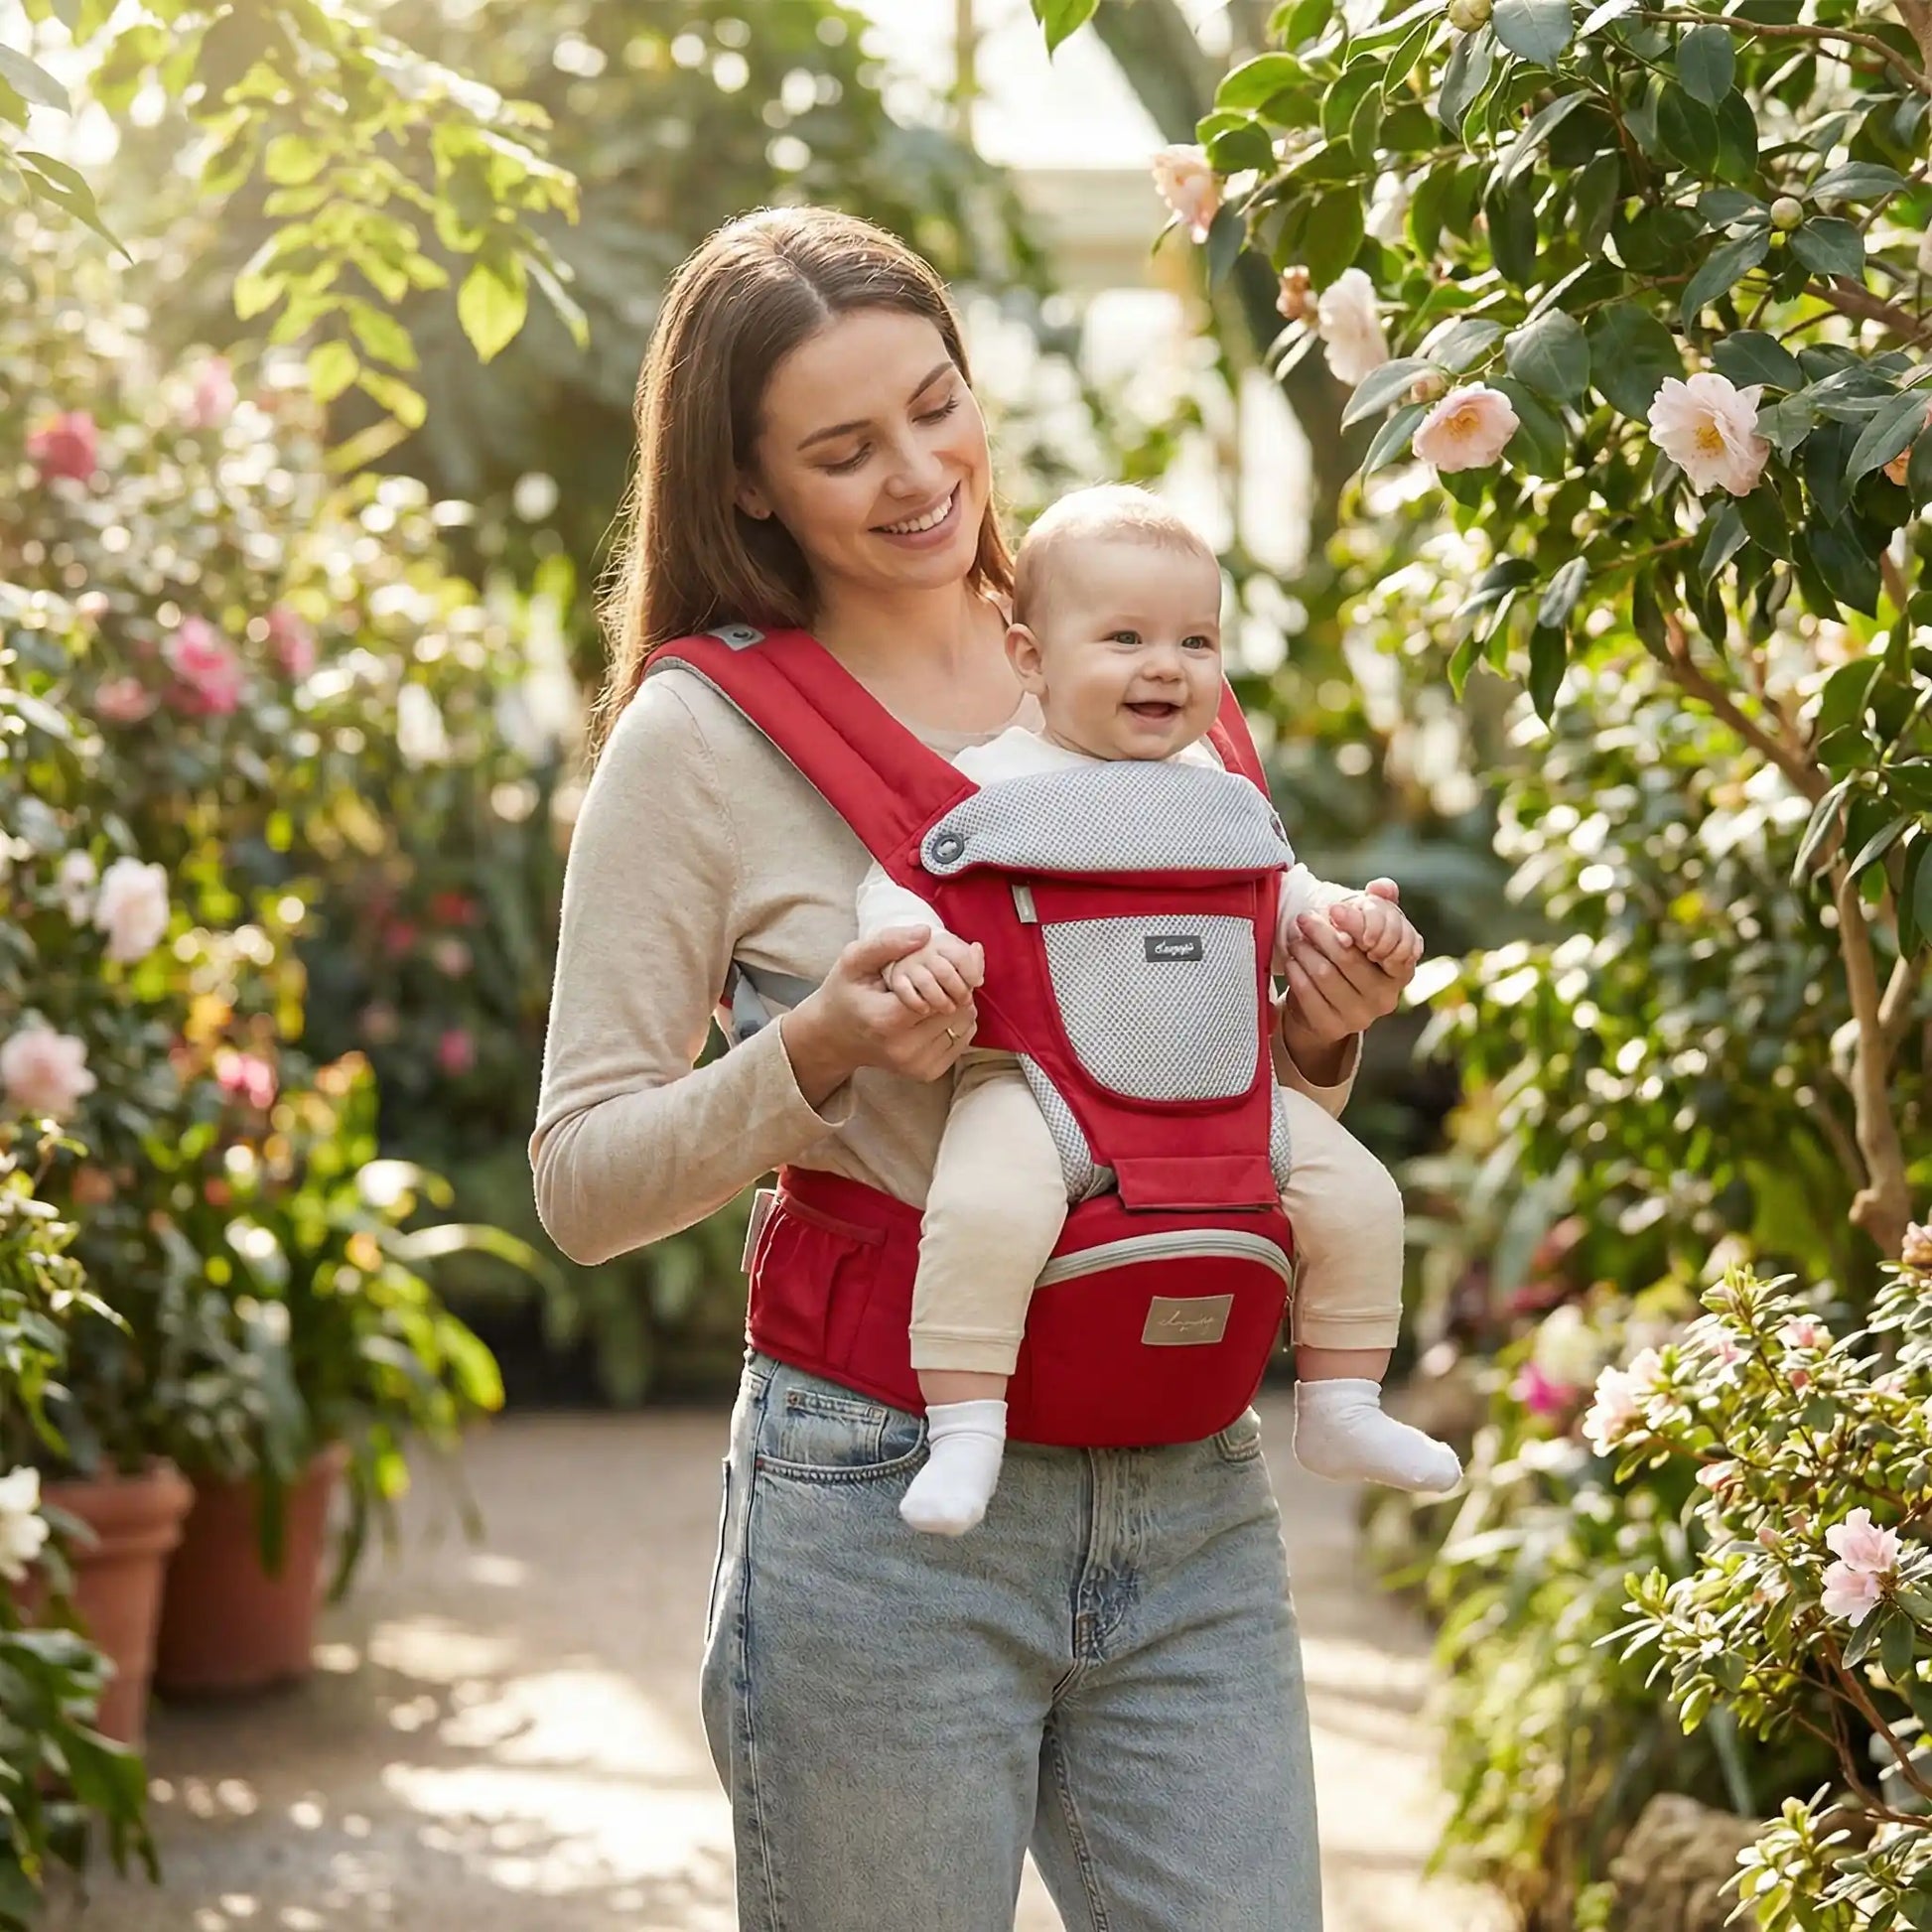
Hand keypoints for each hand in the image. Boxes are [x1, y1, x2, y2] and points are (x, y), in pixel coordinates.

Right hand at [780, 927, 981, 1105]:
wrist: (834, 1039)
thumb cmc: (844, 994)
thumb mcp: (854, 960)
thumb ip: (887, 942)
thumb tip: (926, 932)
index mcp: (887, 1020)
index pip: (941, 991)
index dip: (946, 971)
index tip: (937, 958)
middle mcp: (905, 1049)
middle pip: (957, 1007)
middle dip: (955, 984)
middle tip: (938, 973)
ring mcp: (917, 1065)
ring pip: (965, 1022)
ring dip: (959, 1002)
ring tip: (936, 991)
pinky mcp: (928, 1072)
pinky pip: (963, 1039)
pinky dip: (958, 1020)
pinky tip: (937, 1010)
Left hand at [1278, 878, 1420, 1066]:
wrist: (1324, 1006)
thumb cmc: (1349, 960)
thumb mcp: (1365, 932)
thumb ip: (1378, 906)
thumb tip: (1381, 886)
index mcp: (1400, 970)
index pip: (1390, 946)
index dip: (1360, 925)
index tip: (1334, 909)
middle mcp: (1386, 997)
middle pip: (1349, 957)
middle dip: (1322, 933)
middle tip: (1304, 917)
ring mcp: (1360, 1016)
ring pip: (1326, 975)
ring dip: (1305, 952)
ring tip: (1295, 938)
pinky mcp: (1333, 1028)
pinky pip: (1309, 996)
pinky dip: (1297, 974)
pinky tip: (1292, 962)